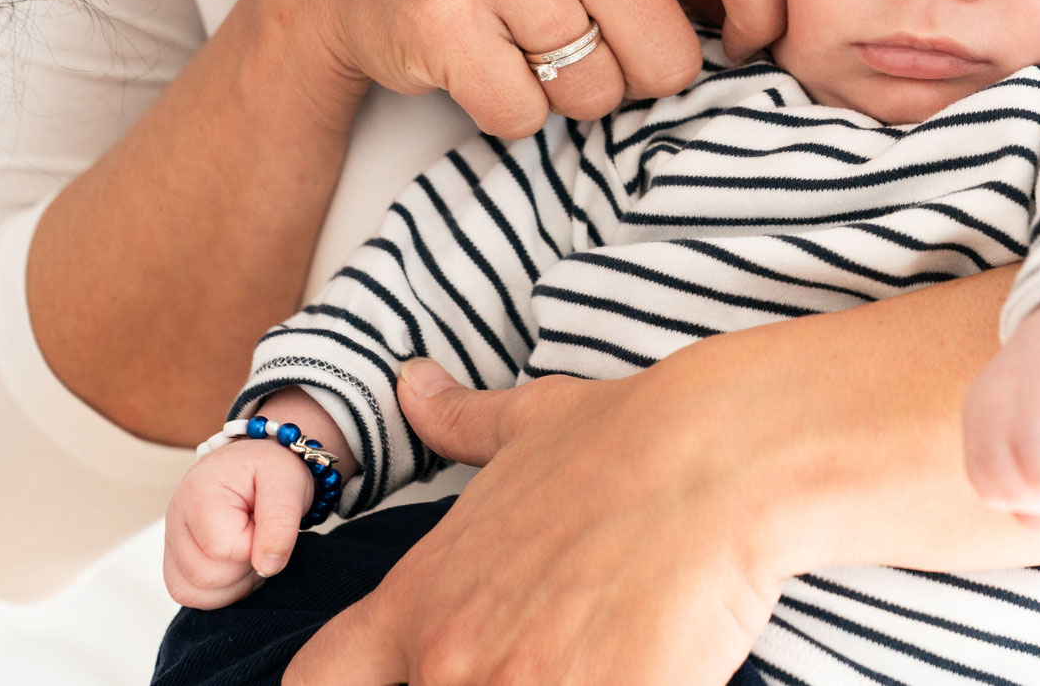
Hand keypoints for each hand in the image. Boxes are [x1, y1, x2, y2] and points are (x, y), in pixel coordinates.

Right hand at [163, 438, 311, 608]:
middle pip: (205, 576)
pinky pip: (187, 594)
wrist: (258, 462)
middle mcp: (175, 518)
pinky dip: (218, 590)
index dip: (257, 545)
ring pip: (192, 592)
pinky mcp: (175, 558)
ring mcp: (171, 540)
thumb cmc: (271, 469)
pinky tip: (237, 565)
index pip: (224, 549)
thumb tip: (266, 567)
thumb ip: (280, 523)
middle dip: (244, 566)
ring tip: (250, 549)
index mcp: (199, 493)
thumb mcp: (288, 481)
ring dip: (233, 582)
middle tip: (261, 538)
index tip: (268, 523)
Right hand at [252, 0, 784, 135]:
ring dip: (563, 98)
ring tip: (519, 48)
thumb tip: (767, 34)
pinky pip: (525, 117)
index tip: (739, 46)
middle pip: (669, 62)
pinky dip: (506, 112)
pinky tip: (477, 66)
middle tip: (576, 46)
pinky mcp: (446, 20)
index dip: (762, 16)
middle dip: (630, 78)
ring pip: (597, 98)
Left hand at [282, 359, 780, 685]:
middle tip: (536, 652)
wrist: (721, 458)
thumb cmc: (631, 439)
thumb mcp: (529, 423)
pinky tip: (637, 671)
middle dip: (474, 684)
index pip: (317, 681)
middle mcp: (449, 660)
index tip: (406, 671)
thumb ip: (459, 420)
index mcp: (418, 601)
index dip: (358, 684)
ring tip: (590, 659)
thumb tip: (414, 384)